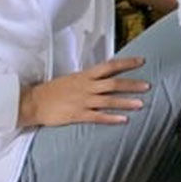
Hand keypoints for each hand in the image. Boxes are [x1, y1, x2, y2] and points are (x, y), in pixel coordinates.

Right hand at [18, 57, 148, 127]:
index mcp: (85, 76)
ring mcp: (82, 101)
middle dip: (132, 85)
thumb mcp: (72, 79)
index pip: (110, 66)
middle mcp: (86, 87)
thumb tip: (105, 78)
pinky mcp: (77, 114)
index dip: (126, 63)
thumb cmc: (53, 91)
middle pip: (113, 84)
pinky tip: (123, 120)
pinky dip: (111, 118)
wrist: (33, 102)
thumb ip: (89, 79)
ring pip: (108, 100)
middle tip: (147, 86)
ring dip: (125, 102)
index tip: (142, 61)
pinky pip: (97, 116)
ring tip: (141, 104)